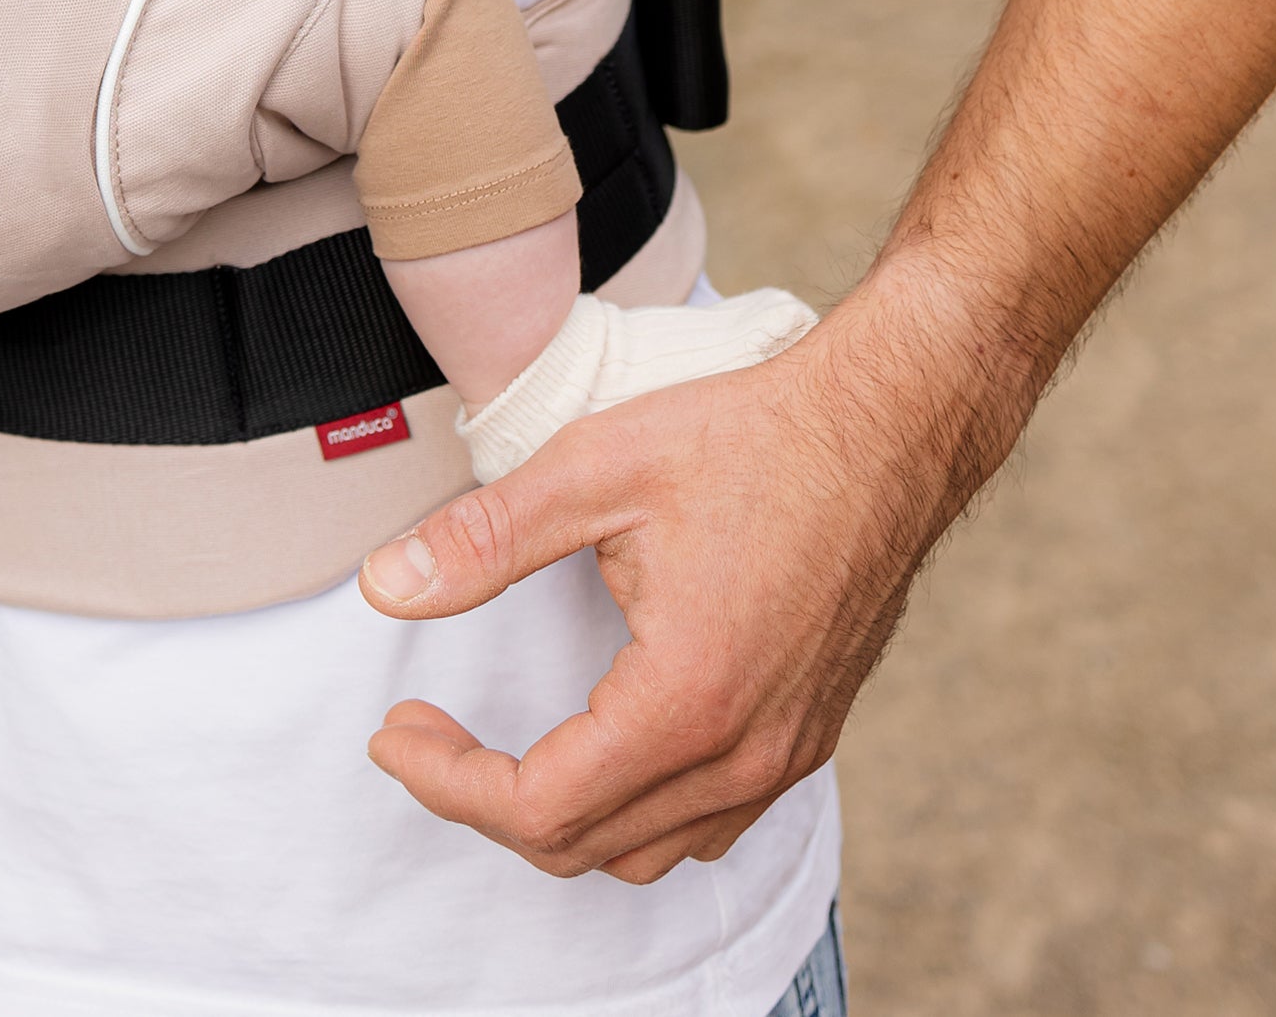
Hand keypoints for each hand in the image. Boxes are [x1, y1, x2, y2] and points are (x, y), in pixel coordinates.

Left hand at [358, 284, 980, 881]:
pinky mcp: (808, 736)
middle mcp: (744, 753)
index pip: (539, 805)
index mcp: (686, 698)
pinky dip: (635, 813)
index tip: (397, 733)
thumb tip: (389, 587)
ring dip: (559, 818)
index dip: (448, 782)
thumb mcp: (595, 468)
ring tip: (496, 750)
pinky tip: (600, 746)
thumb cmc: (752, 437)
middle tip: (424, 734)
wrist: (886, 427)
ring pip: (648, 849)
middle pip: (584, 845)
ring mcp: (786, 754)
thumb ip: (485, 539)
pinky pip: (708, 823)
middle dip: (482, 800)